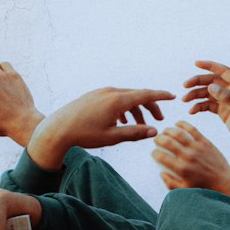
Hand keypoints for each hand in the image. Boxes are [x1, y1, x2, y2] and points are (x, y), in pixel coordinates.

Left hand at [26, 86, 174, 168]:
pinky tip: (122, 121)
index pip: (146, 95)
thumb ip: (135, 133)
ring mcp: (101, 92)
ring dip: (136, 110)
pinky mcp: (93, 95)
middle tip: (159, 120)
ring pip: (126, 97)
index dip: (161, 96)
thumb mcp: (113, 137)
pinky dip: (123, 108)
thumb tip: (155, 131)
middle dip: (150, 107)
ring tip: (138, 126)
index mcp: (117, 101)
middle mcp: (110, 92)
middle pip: (137, 95)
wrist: (57, 129)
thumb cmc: (84, 134)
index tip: (173, 96)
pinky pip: (114, 98)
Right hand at [152, 120, 229, 207]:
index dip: (154, 153)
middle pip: (167, 142)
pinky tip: (177, 123)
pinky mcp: (205, 142)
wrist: (223, 181)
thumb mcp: (185, 190)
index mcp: (181, 169)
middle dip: (158, 139)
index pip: (161, 157)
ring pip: (178, 133)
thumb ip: (171, 183)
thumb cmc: (204, 187)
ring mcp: (197, 148)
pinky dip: (183, 124)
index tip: (154, 152)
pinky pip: (192, 129)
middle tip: (157, 139)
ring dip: (168, 130)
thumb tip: (161, 173)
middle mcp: (187, 156)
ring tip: (165, 131)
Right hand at [181, 62, 229, 150]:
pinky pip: (208, 105)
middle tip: (184, 86)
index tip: (196, 63)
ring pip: (208, 94)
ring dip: (196, 95)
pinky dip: (199, 106)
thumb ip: (226, 97)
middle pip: (212, 82)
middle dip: (197, 82)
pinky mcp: (223, 112)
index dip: (209, 65)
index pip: (223, 71)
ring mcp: (227, 101)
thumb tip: (211, 87)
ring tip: (185, 100)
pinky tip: (192, 111)